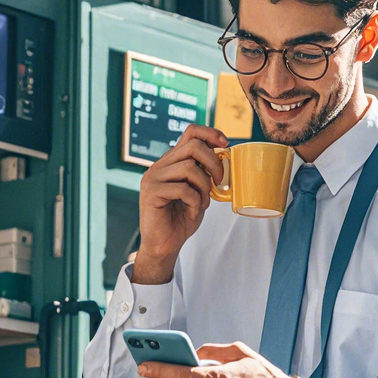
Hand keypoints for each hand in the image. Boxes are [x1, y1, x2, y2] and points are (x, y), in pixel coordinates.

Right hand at [135, 125, 227, 283]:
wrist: (164, 245)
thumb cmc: (182, 218)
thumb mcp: (198, 191)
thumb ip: (204, 174)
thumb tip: (224, 159)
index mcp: (172, 161)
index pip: (190, 132)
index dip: (210, 133)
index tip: (225, 143)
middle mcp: (160, 165)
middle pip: (193, 146)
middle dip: (213, 163)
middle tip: (219, 182)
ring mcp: (153, 177)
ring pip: (189, 167)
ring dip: (203, 187)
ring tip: (201, 203)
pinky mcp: (151, 191)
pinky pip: (182, 189)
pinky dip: (194, 202)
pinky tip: (191, 212)